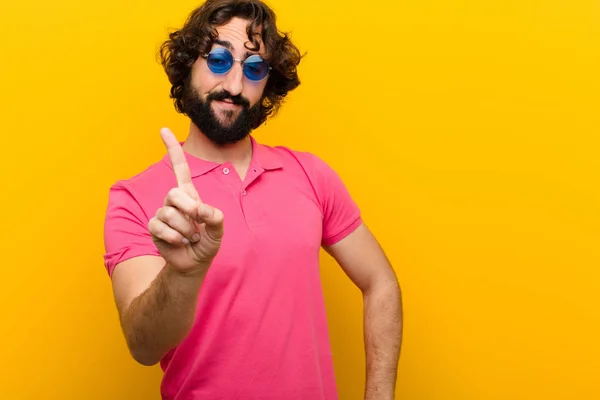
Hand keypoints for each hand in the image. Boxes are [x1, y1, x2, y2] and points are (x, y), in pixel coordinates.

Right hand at [148, 127, 223, 273]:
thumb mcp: (218, 229)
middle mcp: (174, 200)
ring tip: (190, 236)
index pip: (180, 168)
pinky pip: (160, 227)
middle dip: (188, 208)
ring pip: (169, 213)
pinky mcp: (154, 227)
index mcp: (190, 195)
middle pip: (174, 192)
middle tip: (196, 223)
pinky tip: (180, 242)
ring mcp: (162, 213)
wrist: (194, 263)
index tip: (163, 129)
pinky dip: (174, 237)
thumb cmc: (207, 242)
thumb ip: (215, 217)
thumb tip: (199, 210)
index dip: (173, 149)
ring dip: (185, 229)